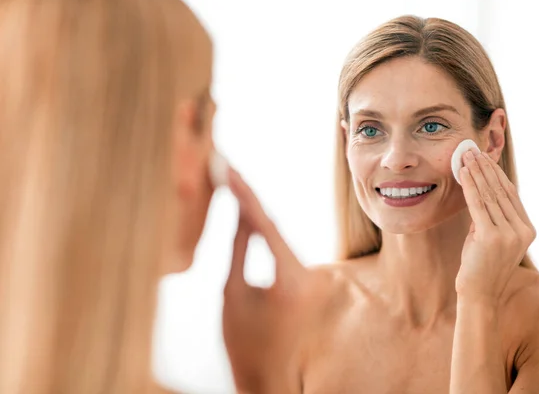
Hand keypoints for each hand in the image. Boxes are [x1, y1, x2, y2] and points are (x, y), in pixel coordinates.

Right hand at [222, 168, 309, 393]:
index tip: (228, 172)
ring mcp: (309, 276)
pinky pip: (280, 245)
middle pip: (274, 224)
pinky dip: (262, 227)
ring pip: (278, 233)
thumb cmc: (245, 343)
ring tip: (232, 180)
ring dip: (255, 208)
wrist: (268, 377)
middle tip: (227, 167)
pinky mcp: (304, 279)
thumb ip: (237, 250)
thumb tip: (238, 212)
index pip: (266, 227)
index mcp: (290, 280)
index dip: (245, 196)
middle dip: (248, 195)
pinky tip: (247, 208)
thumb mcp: (232, 295)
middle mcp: (307, 274)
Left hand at [456, 150, 535, 302]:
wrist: (478, 294)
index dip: (497, 174)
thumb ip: (490, 218)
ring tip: (466, 156)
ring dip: (476, 172)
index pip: (512, 194)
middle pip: (502, 191)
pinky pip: (478, 205)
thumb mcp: (490, 238)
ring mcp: (509, 234)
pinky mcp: (491, 237)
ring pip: (490, 195)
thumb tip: (479, 192)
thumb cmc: (480, 266)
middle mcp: (522, 230)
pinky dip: (470, 186)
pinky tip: (464, 173)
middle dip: (485, 168)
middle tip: (472, 150)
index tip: (485, 158)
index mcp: (527, 230)